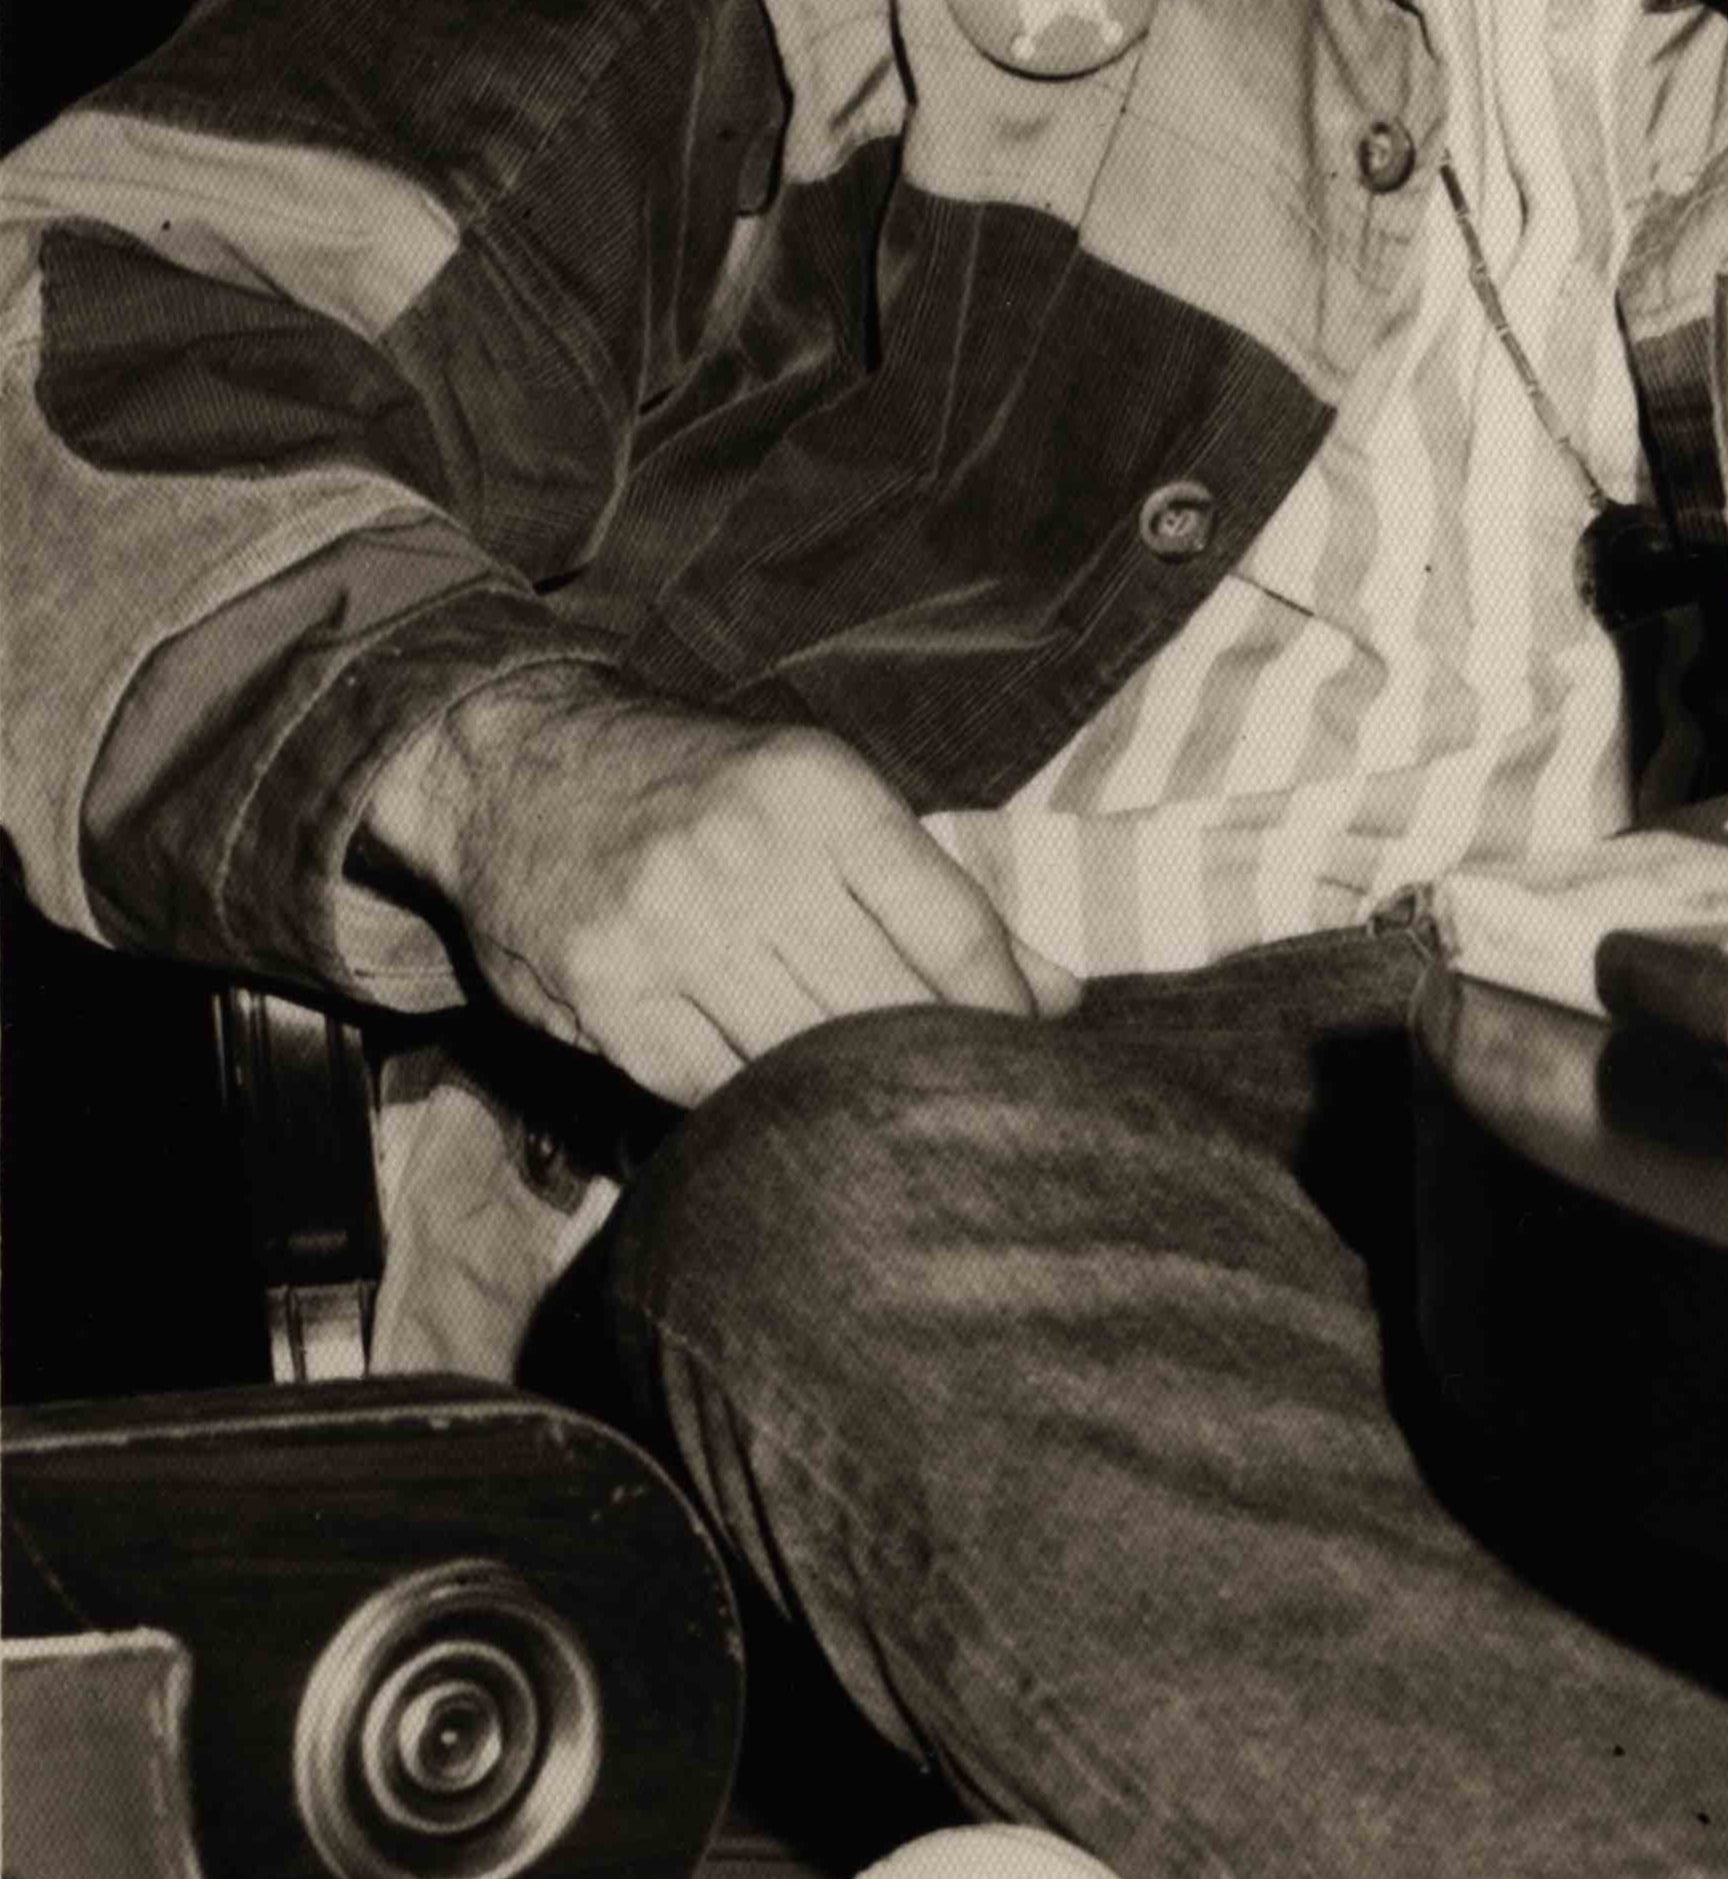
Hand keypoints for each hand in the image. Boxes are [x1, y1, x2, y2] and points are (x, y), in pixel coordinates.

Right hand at [371, 668, 1063, 1106]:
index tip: (1029, 1044)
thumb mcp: (828, 797)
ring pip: (800, 1056)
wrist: (518, 768)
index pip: (952, 930)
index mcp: (820, 794)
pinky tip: (785, 1105)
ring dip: (851, 1095)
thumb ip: (938, 895)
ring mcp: (665, 931)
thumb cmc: (708, 789)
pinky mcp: (601, 996)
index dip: (1004, 1007)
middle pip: (884, 1004)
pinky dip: (756, 1105)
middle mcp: (744, 858)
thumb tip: (1059, 995)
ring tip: (884, 1109)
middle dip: (936, 1060)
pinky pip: (710, 1086)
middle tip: (966, 1093)